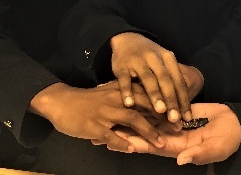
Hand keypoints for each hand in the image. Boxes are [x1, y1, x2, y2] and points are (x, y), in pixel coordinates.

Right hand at [29, 82, 165, 152]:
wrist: (60, 102)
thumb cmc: (87, 100)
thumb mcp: (108, 92)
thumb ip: (127, 93)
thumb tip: (147, 95)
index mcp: (121, 90)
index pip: (148, 95)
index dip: (166, 104)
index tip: (180, 113)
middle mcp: (116, 99)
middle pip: (144, 106)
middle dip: (163, 118)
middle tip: (178, 129)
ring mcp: (104, 112)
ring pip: (131, 120)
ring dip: (148, 132)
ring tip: (160, 143)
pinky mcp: (93, 125)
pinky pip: (110, 135)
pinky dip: (121, 142)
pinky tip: (131, 149)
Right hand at [110, 32, 191, 121]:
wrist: (127, 40)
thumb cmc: (150, 59)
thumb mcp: (163, 64)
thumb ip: (172, 82)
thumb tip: (184, 109)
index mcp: (168, 58)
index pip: (178, 81)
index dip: (183, 99)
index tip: (187, 117)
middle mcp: (155, 58)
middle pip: (165, 80)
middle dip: (171, 99)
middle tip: (175, 118)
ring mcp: (138, 60)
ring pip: (148, 79)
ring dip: (155, 95)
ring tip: (160, 111)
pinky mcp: (122, 65)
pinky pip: (125, 79)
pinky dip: (127, 91)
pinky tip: (130, 104)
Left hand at [113, 103, 240, 165]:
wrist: (239, 126)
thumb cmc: (228, 141)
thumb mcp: (215, 149)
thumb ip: (197, 154)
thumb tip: (180, 159)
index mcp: (176, 146)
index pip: (147, 144)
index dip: (130, 143)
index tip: (110, 141)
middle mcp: (170, 135)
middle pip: (141, 132)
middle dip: (122, 131)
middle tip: (98, 127)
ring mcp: (174, 123)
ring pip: (147, 118)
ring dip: (130, 115)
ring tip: (109, 110)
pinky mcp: (179, 110)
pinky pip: (160, 106)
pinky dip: (146, 102)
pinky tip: (133, 96)